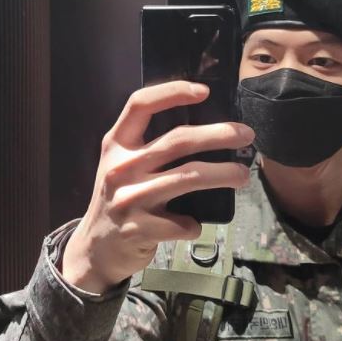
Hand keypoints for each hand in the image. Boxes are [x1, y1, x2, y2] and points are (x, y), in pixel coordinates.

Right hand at [62, 81, 253, 293]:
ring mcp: (129, 198)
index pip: (140, 105)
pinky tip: (193, 225)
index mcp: (116, 145)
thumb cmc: (120, 200)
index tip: (204, 91)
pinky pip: (181, 223)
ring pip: (187, 177)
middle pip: (177, 140)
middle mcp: (121, 167)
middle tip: (246, 135)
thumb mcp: (123, 168)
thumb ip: (150, 150)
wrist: (95, 249)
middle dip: (218, 134)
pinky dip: (193, 225)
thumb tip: (207, 134)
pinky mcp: (139, 228)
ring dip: (223, 174)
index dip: (172, 92)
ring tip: (242, 175)